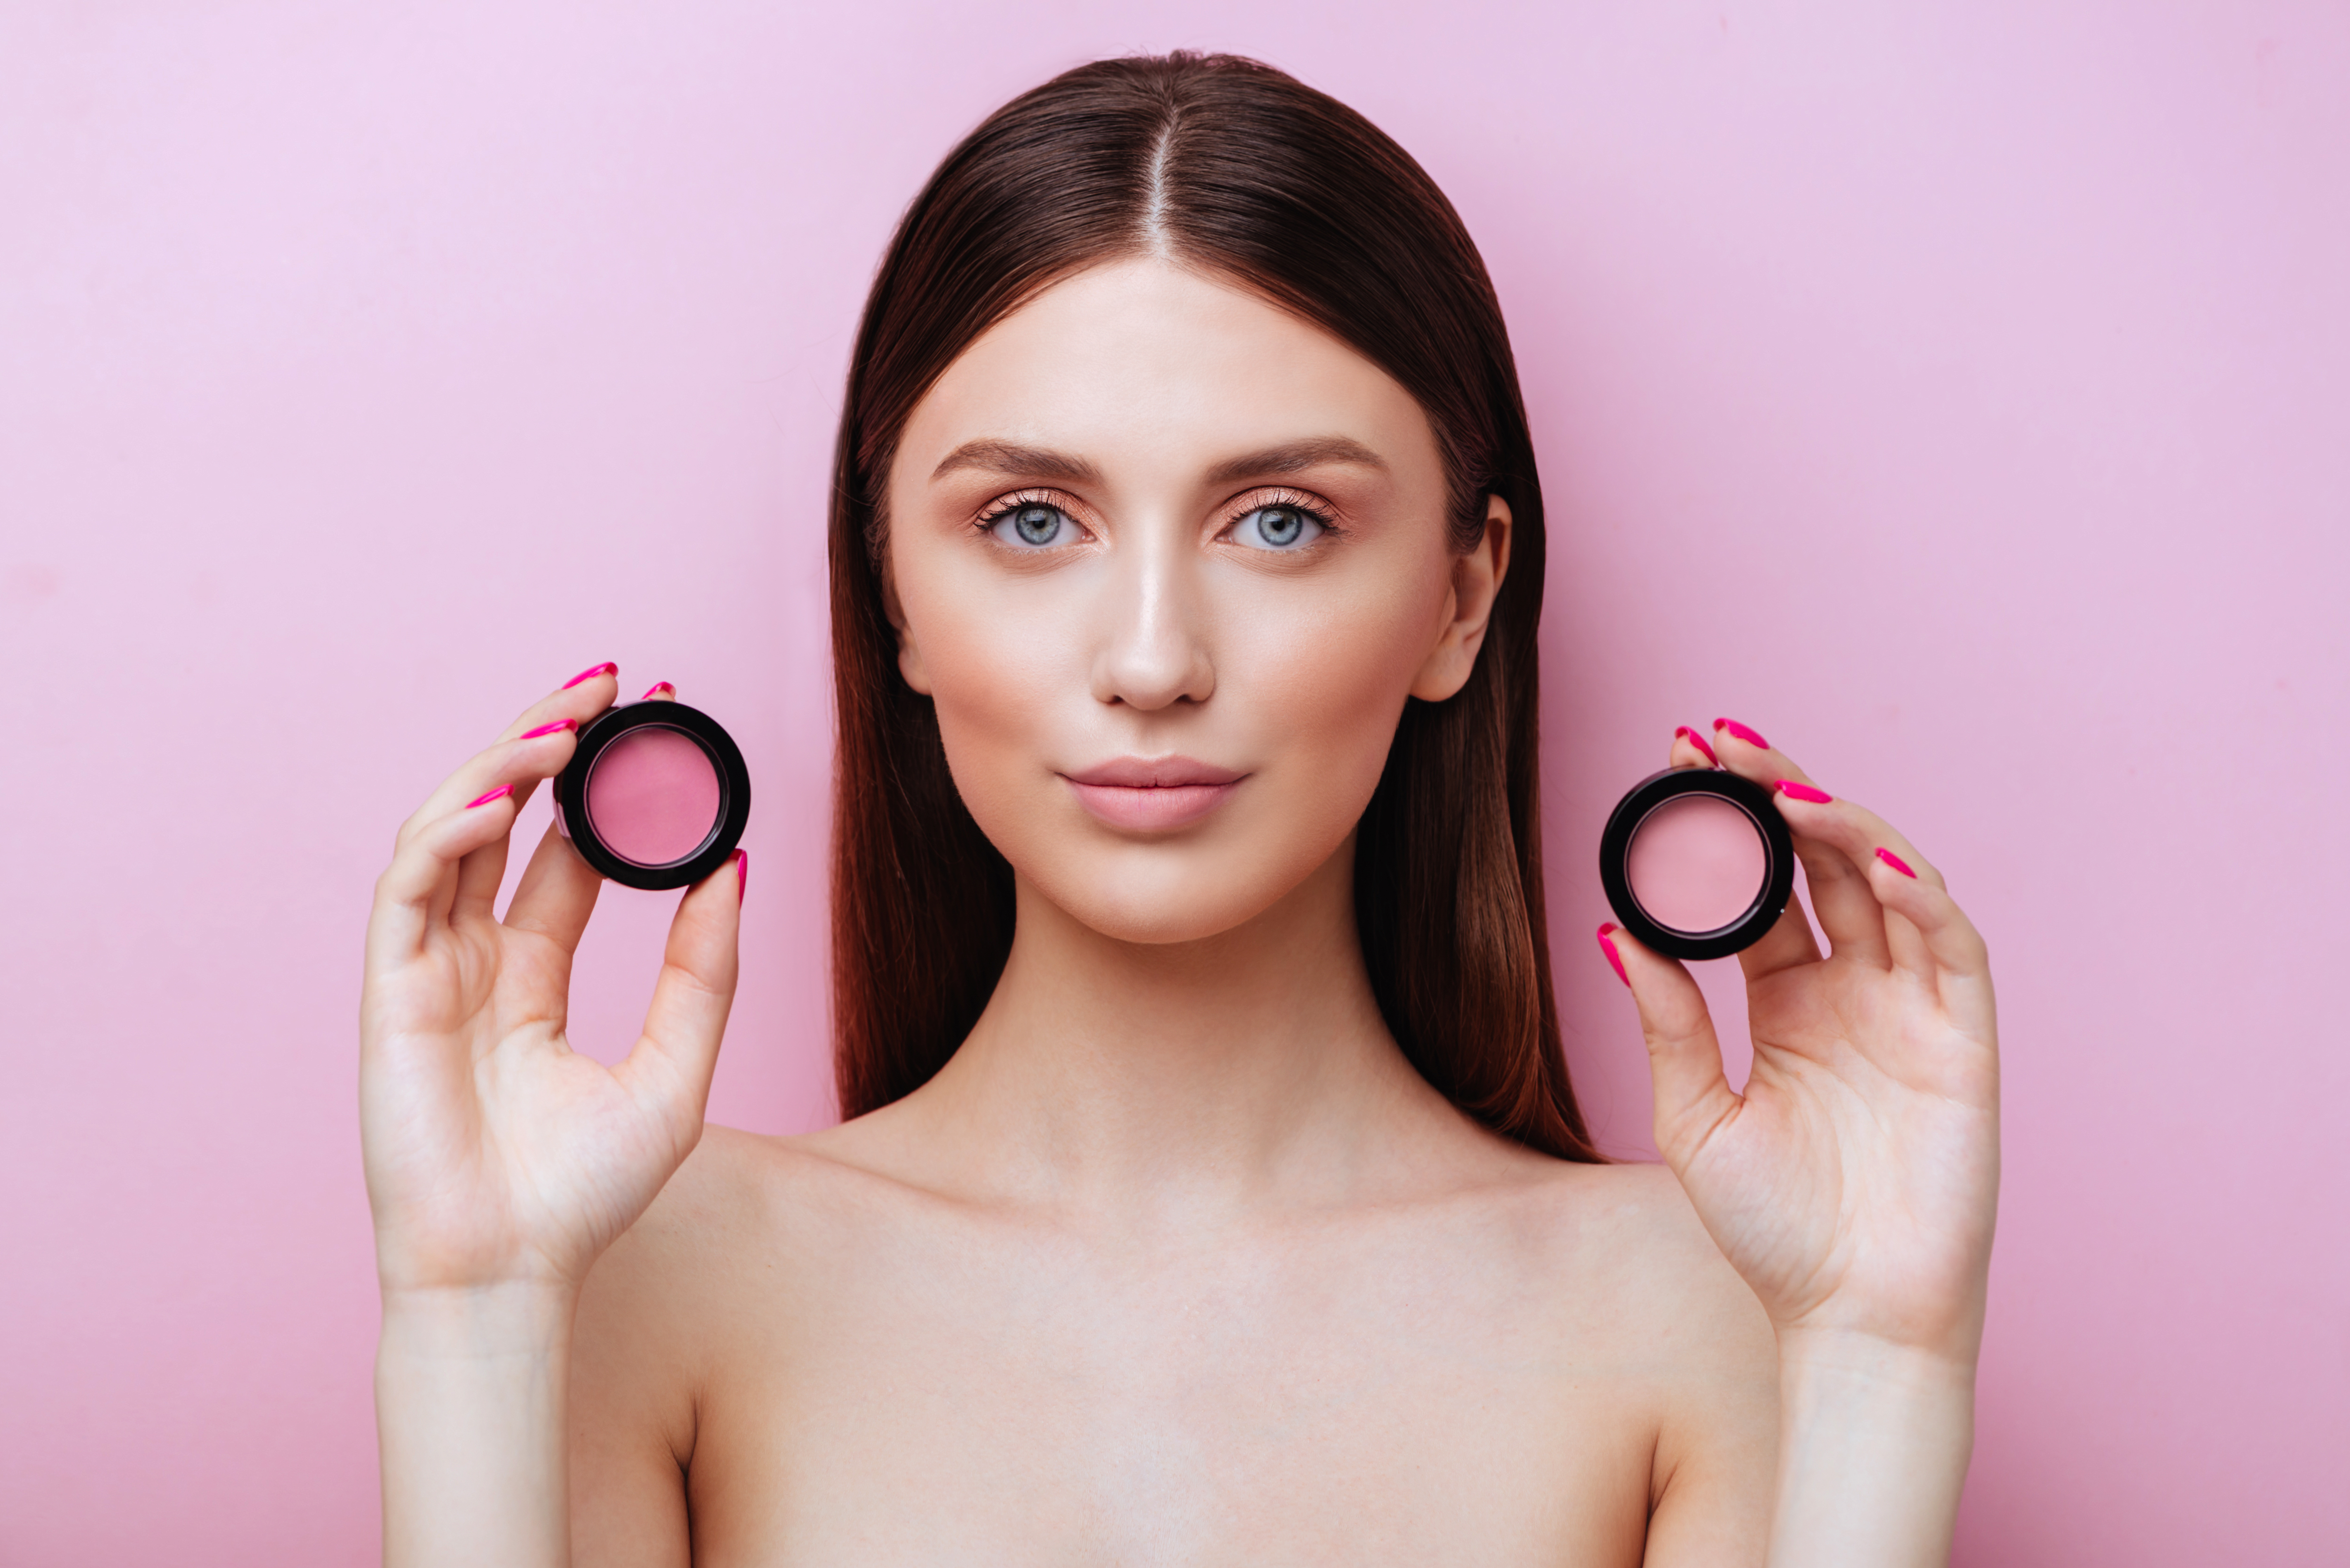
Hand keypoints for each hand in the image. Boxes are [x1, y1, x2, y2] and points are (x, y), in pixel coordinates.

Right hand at [360, 667, 743, 1298]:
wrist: (512, 1274)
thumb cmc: (583, 1195)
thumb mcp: (677, 1068)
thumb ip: (704, 971)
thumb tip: (733, 865)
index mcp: (534, 976)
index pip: (569, 851)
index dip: (607, 785)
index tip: (657, 721)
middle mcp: (476, 959)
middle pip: (507, 820)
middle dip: (550, 743)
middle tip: (611, 681)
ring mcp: (427, 970)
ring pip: (452, 831)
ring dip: (502, 766)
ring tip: (568, 720)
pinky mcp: (388, 990)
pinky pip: (409, 887)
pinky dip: (450, 830)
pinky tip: (503, 796)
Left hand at [1600, 720, 1998, 1364]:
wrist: (1848, 1317)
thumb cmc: (1775, 1230)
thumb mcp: (1695, 1115)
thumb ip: (1668, 1021)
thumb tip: (1613, 928)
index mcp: (1790, 1001)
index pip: (1760, 887)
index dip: (1725, 825)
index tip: (1674, 763)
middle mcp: (1855, 990)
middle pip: (1821, 862)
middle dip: (1774, 794)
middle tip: (1716, 741)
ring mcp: (1913, 1008)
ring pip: (1889, 881)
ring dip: (1841, 823)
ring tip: (1782, 784)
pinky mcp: (1964, 1039)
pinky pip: (1952, 946)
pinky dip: (1919, 894)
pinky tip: (1873, 857)